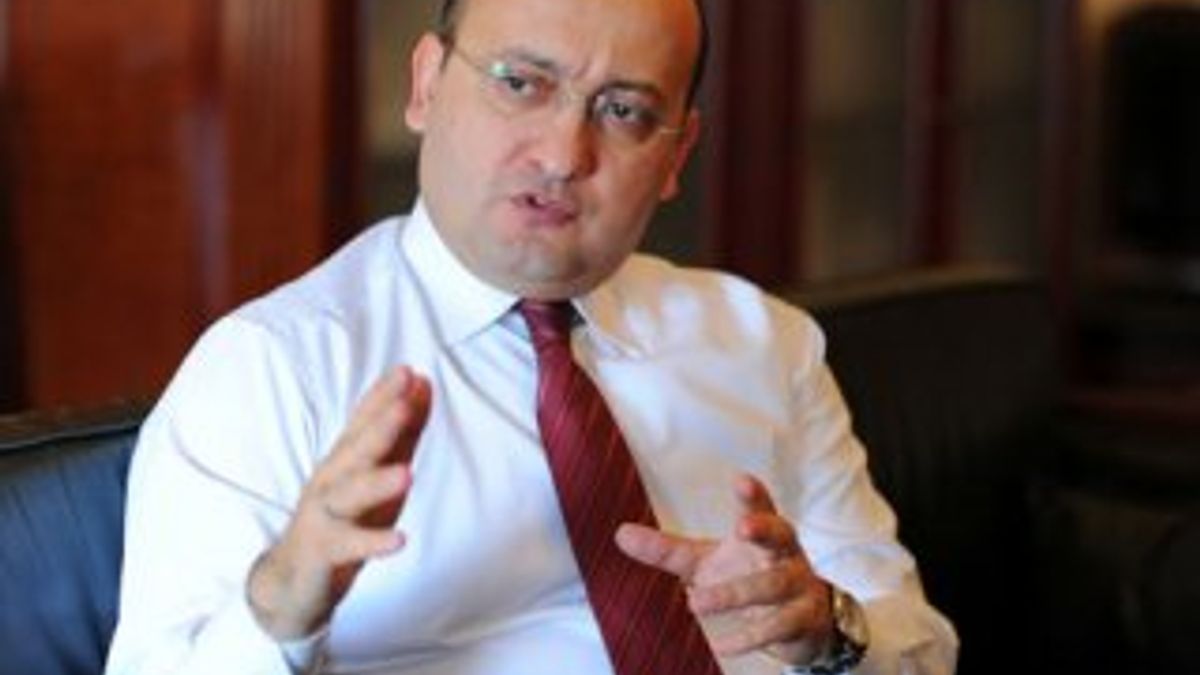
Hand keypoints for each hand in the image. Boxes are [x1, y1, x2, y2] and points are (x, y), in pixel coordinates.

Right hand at [247, 366, 431, 638]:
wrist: (292, 580)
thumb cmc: (342, 518)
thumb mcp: (377, 472)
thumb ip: (403, 432)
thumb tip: (423, 385)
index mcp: (344, 459)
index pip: (362, 421)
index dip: (382, 397)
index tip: (407, 372)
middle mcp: (330, 480)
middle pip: (355, 450)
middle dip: (379, 426)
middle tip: (404, 405)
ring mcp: (323, 514)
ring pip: (347, 495)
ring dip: (376, 483)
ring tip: (407, 474)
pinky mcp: (322, 550)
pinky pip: (348, 545)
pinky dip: (372, 543)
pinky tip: (399, 541)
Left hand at [615, 473, 834, 664]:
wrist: (802, 620)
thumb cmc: (748, 575)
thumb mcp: (705, 562)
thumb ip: (667, 550)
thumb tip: (620, 534)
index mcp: (763, 531)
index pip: (761, 507)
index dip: (753, 496)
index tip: (741, 480)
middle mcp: (786, 553)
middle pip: (781, 534)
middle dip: (764, 529)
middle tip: (742, 528)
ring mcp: (799, 585)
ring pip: (772, 586)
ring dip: (735, 594)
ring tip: (694, 602)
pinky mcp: (803, 619)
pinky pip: (778, 628)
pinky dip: (749, 637)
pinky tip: (722, 645)